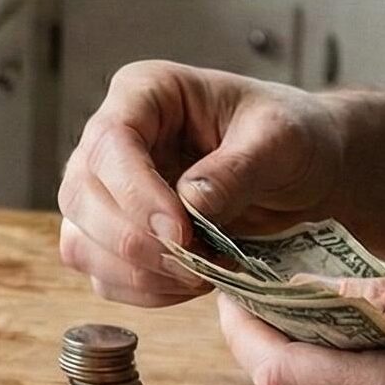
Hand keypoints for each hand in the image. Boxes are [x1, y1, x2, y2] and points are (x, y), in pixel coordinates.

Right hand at [56, 60, 348, 306]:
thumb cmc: (291, 137)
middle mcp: (113, 140)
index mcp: (146, 93)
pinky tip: (189, 284)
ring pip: (79, 242)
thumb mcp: (281, 139)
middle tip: (195, 264)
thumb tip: (190, 204)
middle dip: (133, 242)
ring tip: (198, 275)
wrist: (305, 172)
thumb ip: (238, 167)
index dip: (135, 192)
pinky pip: (103, 276)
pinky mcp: (114, 236)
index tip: (180, 232)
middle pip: (81, 195)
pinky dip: (143, 291)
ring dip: (135, 273)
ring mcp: (106, 191)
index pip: (110, 140)